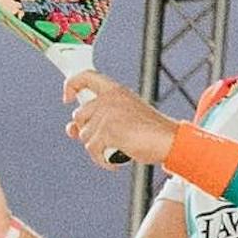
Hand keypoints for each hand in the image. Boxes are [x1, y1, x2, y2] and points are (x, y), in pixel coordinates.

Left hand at [61, 71, 176, 168]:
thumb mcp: (122, 117)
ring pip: (84, 135)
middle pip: (78, 115)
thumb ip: (96, 118)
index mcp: (115, 90)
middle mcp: (109, 98)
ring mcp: (107, 114)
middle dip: (88, 131)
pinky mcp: (107, 130)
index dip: (71, 85)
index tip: (67, 98)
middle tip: (109, 139)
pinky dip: (102, 160)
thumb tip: (70, 129)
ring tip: (116, 149)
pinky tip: (115, 161)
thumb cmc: (151, 131)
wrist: (170, 141)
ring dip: (98, 148)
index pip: (85, 77)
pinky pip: (92, 149)